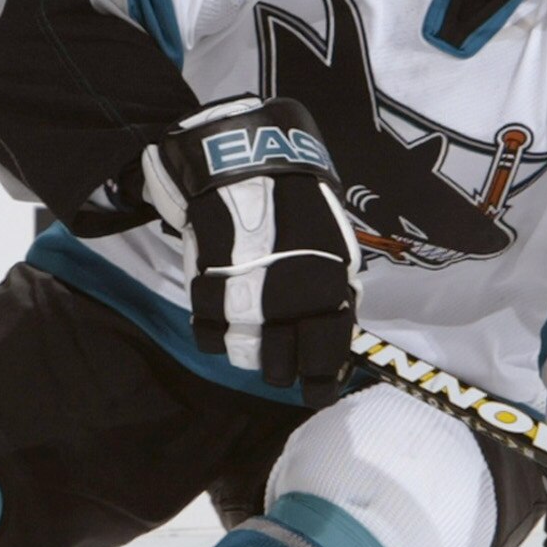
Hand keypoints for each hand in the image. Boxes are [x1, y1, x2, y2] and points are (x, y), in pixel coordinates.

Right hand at [138, 95, 360, 402]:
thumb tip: (339, 322)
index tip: (314, 391)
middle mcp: (293, 297)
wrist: (243, 154)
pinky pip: (207, 330)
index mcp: (331, 284)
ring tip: (243, 329)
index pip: (328, 353)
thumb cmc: (292, 194)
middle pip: (281, 366)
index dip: (319, 380)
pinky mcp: (210, 284)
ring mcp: (249, 292)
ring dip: (241, 347)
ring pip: (242, 352)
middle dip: (276, 368)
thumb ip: (333, 283)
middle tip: (273, 361)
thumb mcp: (330, 238)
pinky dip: (210, 329)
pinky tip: (216, 312)